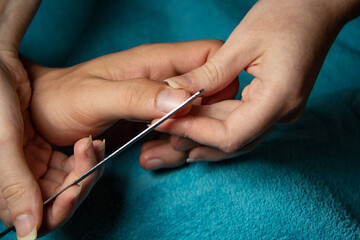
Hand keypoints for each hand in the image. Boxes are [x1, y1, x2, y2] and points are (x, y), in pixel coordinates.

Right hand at [0, 51, 103, 238]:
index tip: (77, 188)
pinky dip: (82, 157)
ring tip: (93, 144)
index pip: (34, 217)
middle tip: (91, 155)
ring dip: (84, 168)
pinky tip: (90, 143)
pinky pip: (67, 164)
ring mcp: (29, 166)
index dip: (59, 209)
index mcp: (1, 185)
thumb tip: (28, 232)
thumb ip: (14, 185)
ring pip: (65, 183)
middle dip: (78, 182)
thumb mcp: (3, 141)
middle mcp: (15, 179)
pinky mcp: (41, 151)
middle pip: (55, 200)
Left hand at [25, 40, 235, 145]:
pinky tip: (148, 158)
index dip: (221, 81)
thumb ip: (139, 95)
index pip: (213, 56)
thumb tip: (186, 101)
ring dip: (186, 144)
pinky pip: (180, 138)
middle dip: (203, 124)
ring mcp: (163, 103)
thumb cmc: (63, 97)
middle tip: (174, 141)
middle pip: (213, 96)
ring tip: (152, 154)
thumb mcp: (96, 95)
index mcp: (158, 62)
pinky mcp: (156, 123)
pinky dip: (172, 153)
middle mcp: (166, 80)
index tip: (201, 113)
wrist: (45, 116)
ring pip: (200, 122)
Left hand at [139, 0, 359, 166]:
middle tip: (162, 132)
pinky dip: (217, 125)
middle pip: (233, 140)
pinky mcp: (275, 105)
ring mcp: (281, 111)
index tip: (165, 123)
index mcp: (279, 97)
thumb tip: (172, 92)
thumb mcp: (242, 42)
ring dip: (205, 137)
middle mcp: (283, 112)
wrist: (317, 9)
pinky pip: (243, 124)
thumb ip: (208, 74)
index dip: (195, 132)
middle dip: (195, 137)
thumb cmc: (286, 15)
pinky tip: (196, 126)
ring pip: (237, 137)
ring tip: (173, 135)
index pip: (231, 134)